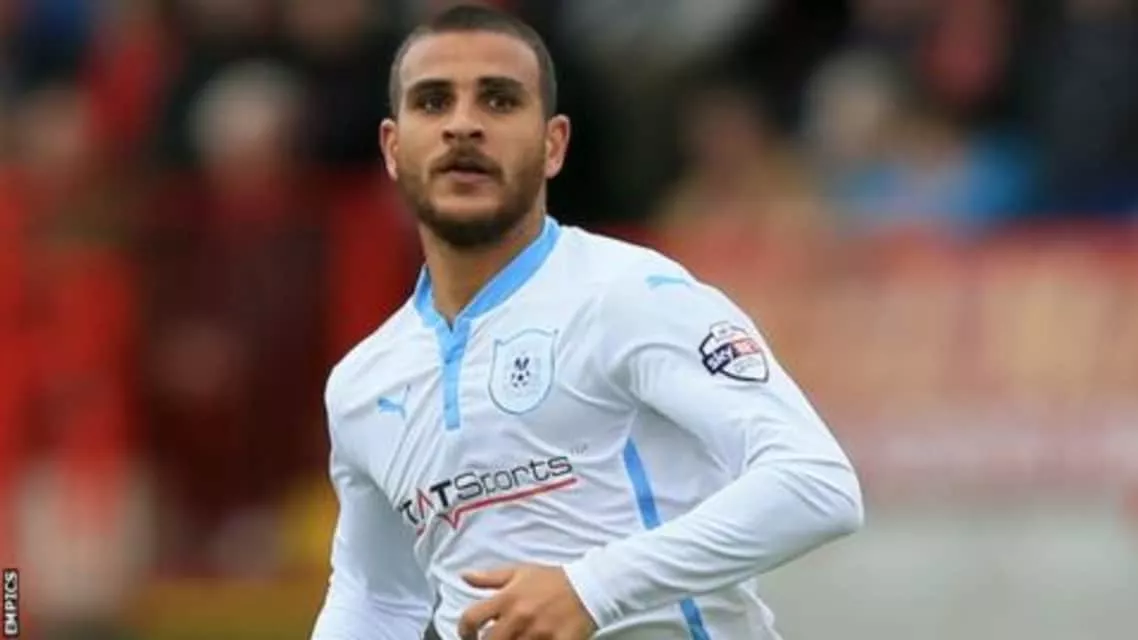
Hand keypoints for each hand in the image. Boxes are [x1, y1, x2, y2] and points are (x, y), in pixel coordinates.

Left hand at [458, 564, 596, 639]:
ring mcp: (538, 634)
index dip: (463, 631)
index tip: (468, 635)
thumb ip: (489, 578)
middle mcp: (520, 617)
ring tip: (513, 639)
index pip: (472, 618)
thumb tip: (464, 576)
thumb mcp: (520, 572)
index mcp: (508, 598)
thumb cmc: (553, 580)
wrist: (589, 587)